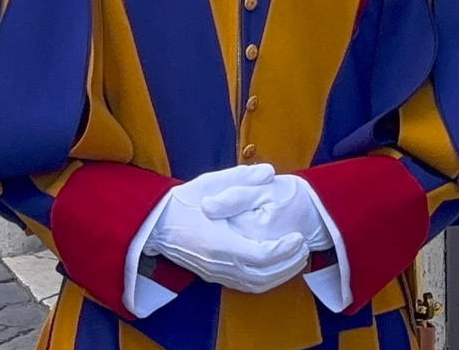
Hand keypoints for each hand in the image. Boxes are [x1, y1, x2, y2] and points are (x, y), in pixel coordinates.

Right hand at [145, 165, 311, 293]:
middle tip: (304, 247)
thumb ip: (240, 178)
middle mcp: (219, 264)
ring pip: (257, 284)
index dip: (284, 249)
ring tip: (296, 257)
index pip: (260, 255)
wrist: (154, 226)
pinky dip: (267, 280)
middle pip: (263, 275)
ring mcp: (216, 274)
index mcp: (218, 243)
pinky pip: (247, 286)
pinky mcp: (215, 277)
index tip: (298, 236)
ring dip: (281, 274)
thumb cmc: (182, 203)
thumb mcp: (209, 184)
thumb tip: (268, 172)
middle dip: (288, 263)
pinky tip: (277, 267)